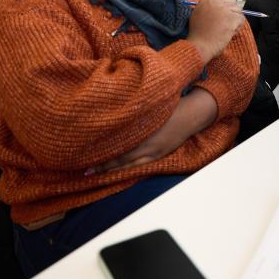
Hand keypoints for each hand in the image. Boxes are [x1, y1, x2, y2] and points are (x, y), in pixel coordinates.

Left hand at [85, 89, 217, 175]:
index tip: (86, 155)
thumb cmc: (171, 105)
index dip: (102, 153)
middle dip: (103, 165)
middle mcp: (148, 145)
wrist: (193, 113)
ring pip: (129, 165)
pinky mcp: (160, 155)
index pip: (118, 147)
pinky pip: (140, 166)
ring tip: (96, 173)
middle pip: (121, 159)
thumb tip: (111, 114)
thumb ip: (132, 112)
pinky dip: (127, 170)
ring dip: (112, 170)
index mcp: (144, 131)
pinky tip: (117, 172)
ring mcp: (154, 152)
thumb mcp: (150, 106)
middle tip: (86, 170)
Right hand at [187, 0, 244, 62]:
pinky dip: (237, 26)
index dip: (224, 6)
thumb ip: (207, 1)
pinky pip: (241, 19)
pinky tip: (228, 32)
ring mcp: (225, 9)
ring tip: (225, 29)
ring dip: (234, 20)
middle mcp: (216, 1)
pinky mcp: (232, 18)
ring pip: (238, 11)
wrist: (199, 45)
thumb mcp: (198, 12)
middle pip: (232, 2)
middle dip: (231, 12)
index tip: (220, 15)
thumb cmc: (198, 32)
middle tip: (223, 24)